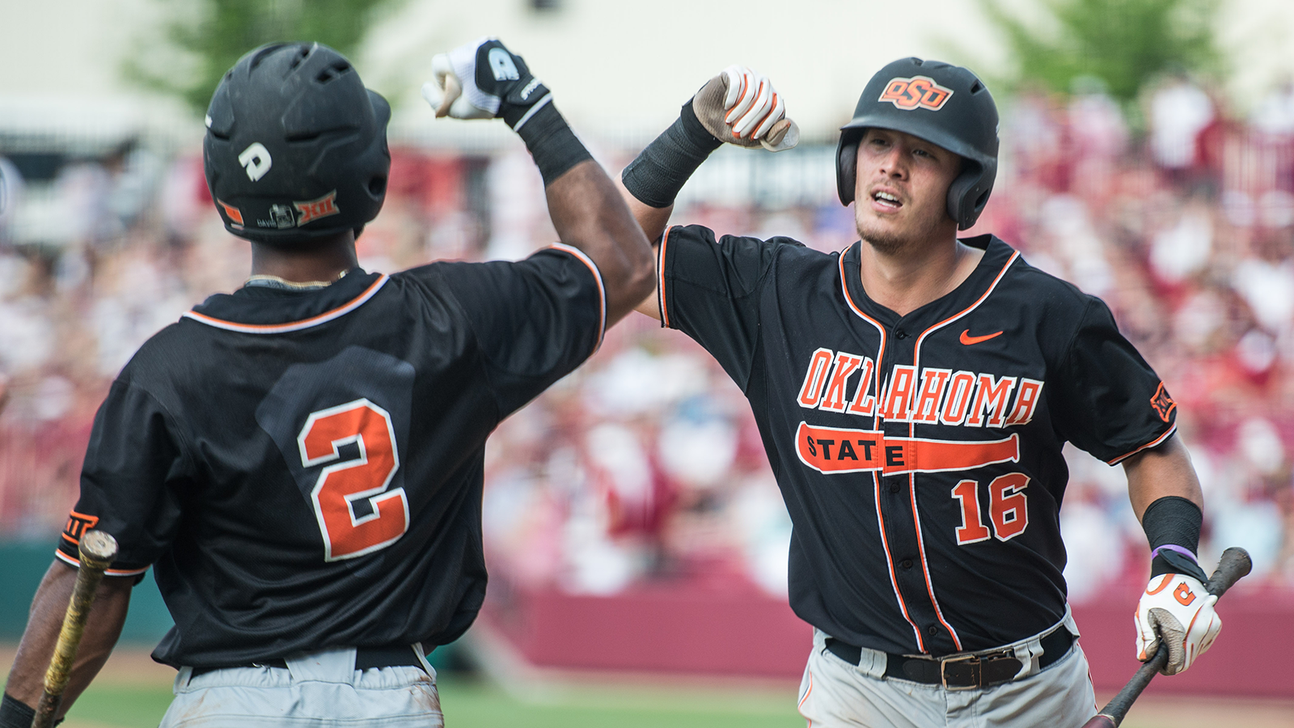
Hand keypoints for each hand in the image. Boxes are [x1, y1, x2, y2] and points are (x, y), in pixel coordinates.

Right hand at [421, 37, 549, 126]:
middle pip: (454, 59)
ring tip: (486, 83)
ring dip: (472, 67)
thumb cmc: (489, 106)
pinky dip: (485, 63)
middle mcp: (471, 47)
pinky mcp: (497, 43)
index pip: (437, 64)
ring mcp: (485, 43)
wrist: (521, 98)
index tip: (455, 91)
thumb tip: (426, 86)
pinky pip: (483, 52)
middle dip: (459, 74)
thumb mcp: (458, 111)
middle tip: (473, 90)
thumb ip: (435, 101)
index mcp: (459, 61)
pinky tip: (494, 76)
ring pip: (469, 55)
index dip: (442, 80)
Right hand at [692, 65, 797, 150]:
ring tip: (729, 121)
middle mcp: (765, 84)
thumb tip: (788, 123)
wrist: (708, 120)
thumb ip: (773, 136)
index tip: (753, 137)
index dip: (766, 125)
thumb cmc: (734, 129)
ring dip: (739, 111)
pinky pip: (738, 83)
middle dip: (750, 121)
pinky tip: (726, 106)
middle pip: (764, 102)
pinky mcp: (735, 70)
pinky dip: (732, 98)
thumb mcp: (754, 139)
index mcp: (774, 99)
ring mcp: (751, 75)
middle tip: (736, 133)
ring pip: (751, 94)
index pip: (777, 109)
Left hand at [1135, 572, 1220, 674]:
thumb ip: (1145, 639)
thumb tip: (1145, 659)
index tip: (1159, 663)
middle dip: (1174, 657)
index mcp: (1180, 632)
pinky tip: (1184, 625)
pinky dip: (1194, 639)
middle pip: (1188, 660)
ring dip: (1184, 647)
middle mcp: (1199, 632)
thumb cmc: (1158, 596)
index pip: (1177, 665)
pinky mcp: (1216, 624)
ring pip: (1196, 651)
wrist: (1179, 576)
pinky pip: (1204, 642)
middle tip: (1162, 643)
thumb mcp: (1145, 616)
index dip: (1166, 667)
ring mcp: (1210, 628)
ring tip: (1172, 628)